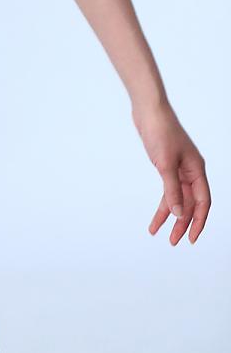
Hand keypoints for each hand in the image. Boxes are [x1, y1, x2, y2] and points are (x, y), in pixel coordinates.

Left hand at [132, 102, 210, 243]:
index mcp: (197, 170)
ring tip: (160, 233)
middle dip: (182, 223)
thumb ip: (171, 189)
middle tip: (173, 241)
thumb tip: (177, 214)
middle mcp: (191, 171)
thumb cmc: (160, 131)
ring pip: (177, 198)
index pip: (203, 202)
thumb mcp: (165, 163)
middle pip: (190, 203)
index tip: (192, 238)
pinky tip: (156, 216)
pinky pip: (167, 190)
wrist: (148, 110)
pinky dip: (162, 203)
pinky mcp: (166, 166)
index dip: (199, 221)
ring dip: (170, 216)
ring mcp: (179, 169)